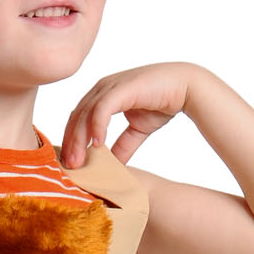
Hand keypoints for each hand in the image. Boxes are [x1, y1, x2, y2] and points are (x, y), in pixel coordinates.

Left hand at [61, 62, 198, 166]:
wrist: (186, 87)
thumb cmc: (162, 102)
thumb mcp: (137, 130)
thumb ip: (123, 146)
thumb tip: (114, 166)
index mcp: (103, 95)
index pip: (79, 118)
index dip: (72, 140)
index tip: (70, 163)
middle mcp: (102, 88)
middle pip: (77, 116)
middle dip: (71, 143)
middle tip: (68, 167)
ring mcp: (110, 86)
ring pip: (86, 113)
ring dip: (79, 138)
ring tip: (78, 160)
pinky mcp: (122, 88)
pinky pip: (102, 109)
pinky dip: (97, 126)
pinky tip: (97, 144)